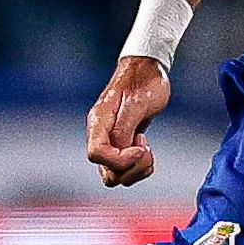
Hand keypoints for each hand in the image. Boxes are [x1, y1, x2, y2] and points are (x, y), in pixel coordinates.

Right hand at [88, 54, 171, 187]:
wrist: (147, 69)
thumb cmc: (143, 81)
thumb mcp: (137, 104)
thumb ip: (124, 129)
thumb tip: (119, 150)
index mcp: (99, 122)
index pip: (96, 154)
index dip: (120, 159)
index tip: (140, 147)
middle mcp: (100, 135)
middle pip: (107, 172)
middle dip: (131, 168)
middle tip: (145, 147)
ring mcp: (110, 142)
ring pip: (117, 175)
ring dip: (137, 169)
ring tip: (146, 146)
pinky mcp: (121, 145)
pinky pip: (126, 170)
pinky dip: (141, 166)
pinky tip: (146, 148)